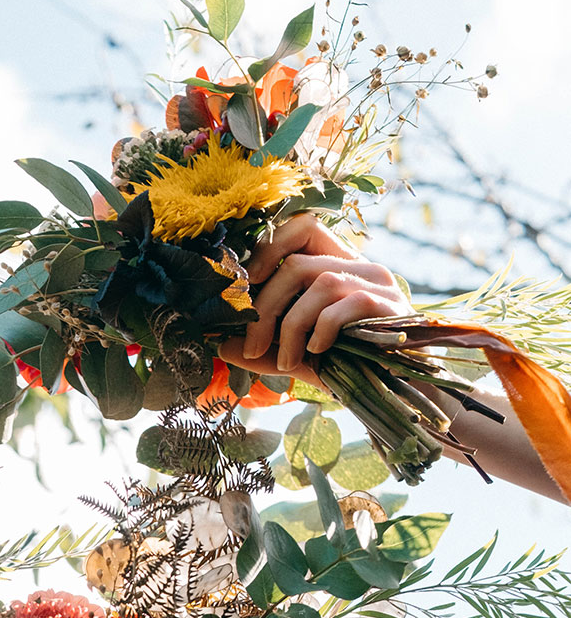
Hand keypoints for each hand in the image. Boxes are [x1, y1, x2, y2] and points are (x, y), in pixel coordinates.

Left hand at [220, 215, 410, 383]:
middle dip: (265, 308)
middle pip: (297, 264)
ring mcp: (378, 283)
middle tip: (252, 347)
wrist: (398, 391)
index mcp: (338, 265)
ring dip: (290, 327)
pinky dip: (320, 331)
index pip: (303, 227)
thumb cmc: (349, 367)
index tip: (246, 289)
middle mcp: (360, 265)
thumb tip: (219, 345)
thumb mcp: (299, 353)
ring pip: (318, 283)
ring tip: (286, 363)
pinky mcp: (388, 306)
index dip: (268, 249)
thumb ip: (264, 347)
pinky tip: (315, 354)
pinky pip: (343, 306)